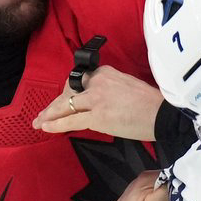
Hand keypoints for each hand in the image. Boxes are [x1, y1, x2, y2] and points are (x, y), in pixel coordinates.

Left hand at [32, 66, 163, 140]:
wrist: (162, 114)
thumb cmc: (152, 103)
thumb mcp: (129, 85)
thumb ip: (111, 88)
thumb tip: (101, 100)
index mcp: (106, 72)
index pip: (80, 80)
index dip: (69, 93)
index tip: (65, 99)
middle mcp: (98, 82)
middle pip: (69, 92)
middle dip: (55, 104)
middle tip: (44, 113)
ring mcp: (95, 100)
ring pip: (65, 106)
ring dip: (50, 115)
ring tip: (39, 122)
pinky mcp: (97, 117)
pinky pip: (70, 120)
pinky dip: (55, 124)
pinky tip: (46, 127)